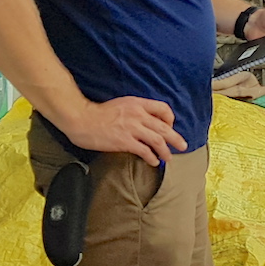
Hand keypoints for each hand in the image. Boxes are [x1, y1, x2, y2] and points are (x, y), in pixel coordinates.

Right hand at [56, 97, 186, 166]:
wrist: (81, 119)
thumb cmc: (98, 113)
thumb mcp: (121, 105)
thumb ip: (135, 111)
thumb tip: (146, 121)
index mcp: (137, 103)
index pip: (163, 108)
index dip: (170, 118)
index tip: (170, 127)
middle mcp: (138, 115)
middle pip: (164, 127)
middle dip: (175, 138)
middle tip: (183, 146)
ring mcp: (132, 128)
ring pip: (158, 140)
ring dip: (166, 151)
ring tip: (169, 158)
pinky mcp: (125, 141)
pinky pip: (144, 150)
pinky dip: (152, 157)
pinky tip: (153, 161)